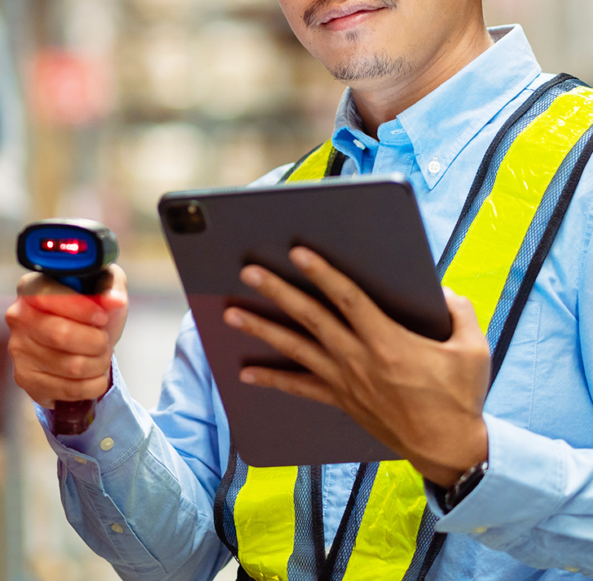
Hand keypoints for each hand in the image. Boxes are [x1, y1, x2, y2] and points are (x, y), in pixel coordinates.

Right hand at [6, 265, 127, 408]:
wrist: (82, 342)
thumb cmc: (91, 310)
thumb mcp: (104, 288)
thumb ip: (111, 287)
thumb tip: (115, 299)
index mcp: (31, 286)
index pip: (50, 297)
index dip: (81, 309)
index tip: (103, 318)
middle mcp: (18, 316)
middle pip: (60, 335)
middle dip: (95, 341)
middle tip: (105, 341)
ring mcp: (18, 349)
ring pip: (69, 366)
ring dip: (98, 364)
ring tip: (101, 357)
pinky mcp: (25, 378)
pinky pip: (68, 389)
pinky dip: (92, 384)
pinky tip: (94, 374)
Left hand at [223, 247, 489, 487]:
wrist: (450, 451)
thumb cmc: (461, 398)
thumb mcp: (473, 349)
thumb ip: (457, 311)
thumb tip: (439, 289)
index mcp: (389, 342)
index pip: (348, 298)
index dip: (322, 273)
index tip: (297, 252)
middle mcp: (359, 359)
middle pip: (310, 317)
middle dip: (277, 291)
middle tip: (248, 271)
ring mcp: (345, 380)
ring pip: (296, 348)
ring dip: (262, 329)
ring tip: (231, 313)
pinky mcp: (341, 399)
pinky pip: (299, 388)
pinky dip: (271, 379)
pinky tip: (245, 372)